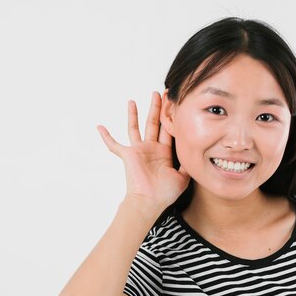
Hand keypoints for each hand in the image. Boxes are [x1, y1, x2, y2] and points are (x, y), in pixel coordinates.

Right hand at [96, 91, 190, 211]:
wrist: (150, 202)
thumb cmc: (165, 193)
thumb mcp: (183, 177)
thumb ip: (187, 164)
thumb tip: (195, 153)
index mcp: (164, 152)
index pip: (168, 130)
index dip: (171, 117)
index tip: (174, 103)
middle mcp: (151, 149)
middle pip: (154, 123)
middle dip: (157, 108)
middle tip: (159, 93)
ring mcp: (138, 151)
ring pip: (135, 127)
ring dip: (133, 114)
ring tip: (132, 101)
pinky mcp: (128, 155)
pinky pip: (114, 145)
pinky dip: (106, 137)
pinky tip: (99, 127)